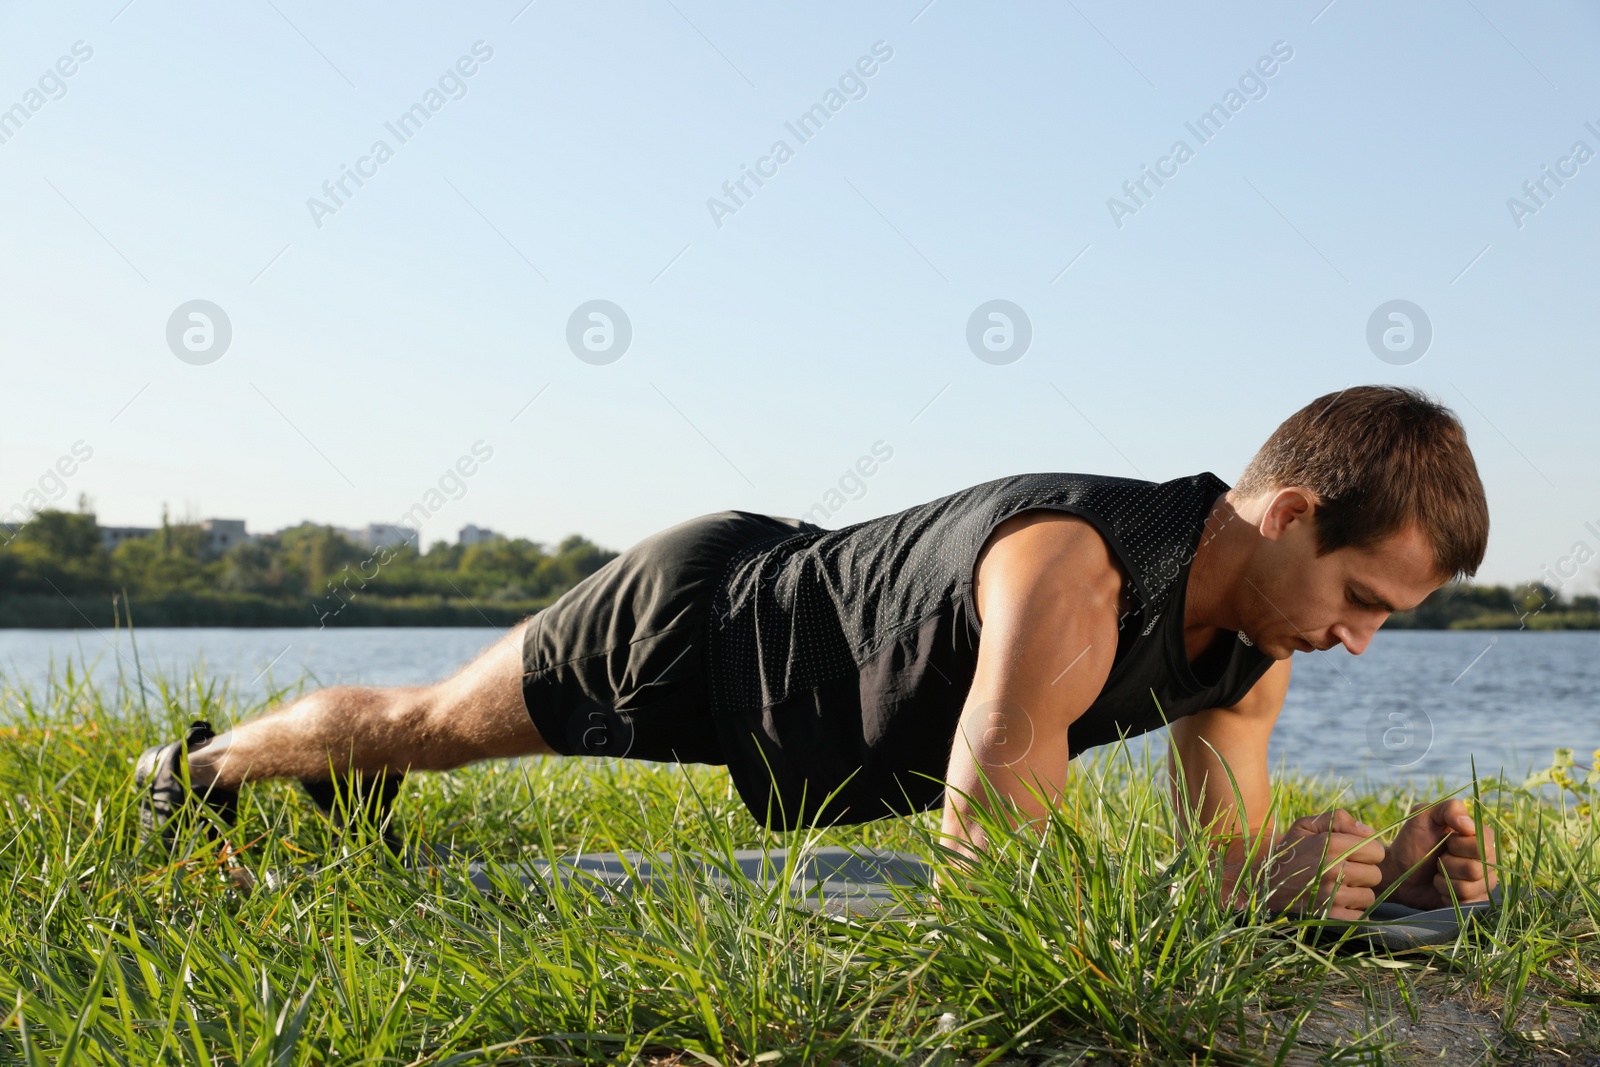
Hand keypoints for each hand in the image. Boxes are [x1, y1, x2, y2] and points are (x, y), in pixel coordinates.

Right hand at [1252, 809, 1385, 919]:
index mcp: (1330, 844)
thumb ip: (1339, 819)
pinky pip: (1360, 915)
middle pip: (1375, 874)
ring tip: (1340, 887)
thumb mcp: (1306, 826)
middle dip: (1363, 872)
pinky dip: (1352, 911)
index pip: (1376, 850)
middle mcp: (1332, 868)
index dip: (1367, 852)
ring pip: (1369, 896)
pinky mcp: (1328, 915)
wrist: (1263, 884)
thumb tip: (1370, 832)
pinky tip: (1337, 902)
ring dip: (1358, 893)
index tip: (1354, 854)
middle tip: (1345, 871)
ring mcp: (1330, 894)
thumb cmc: (1289, 852)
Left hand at [1378, 799, 1496, 909]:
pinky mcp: (1475, 902)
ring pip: (1471, 888)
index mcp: (1480, 836)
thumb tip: (1469, 825)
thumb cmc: (1411, 842)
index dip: (1460, 845)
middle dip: (1448, 865)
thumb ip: (1448, 809)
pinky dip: (1448, 896)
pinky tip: (1441, 889)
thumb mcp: (1423, 816)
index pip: (1483, 845)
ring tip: (1437, 874)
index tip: (1446, 840)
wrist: (1398, 872)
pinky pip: (1468, 904)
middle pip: (1476, 869)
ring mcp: (1483, 883)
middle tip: (1438, 859)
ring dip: (1446, 881)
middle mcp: (1487, 860)